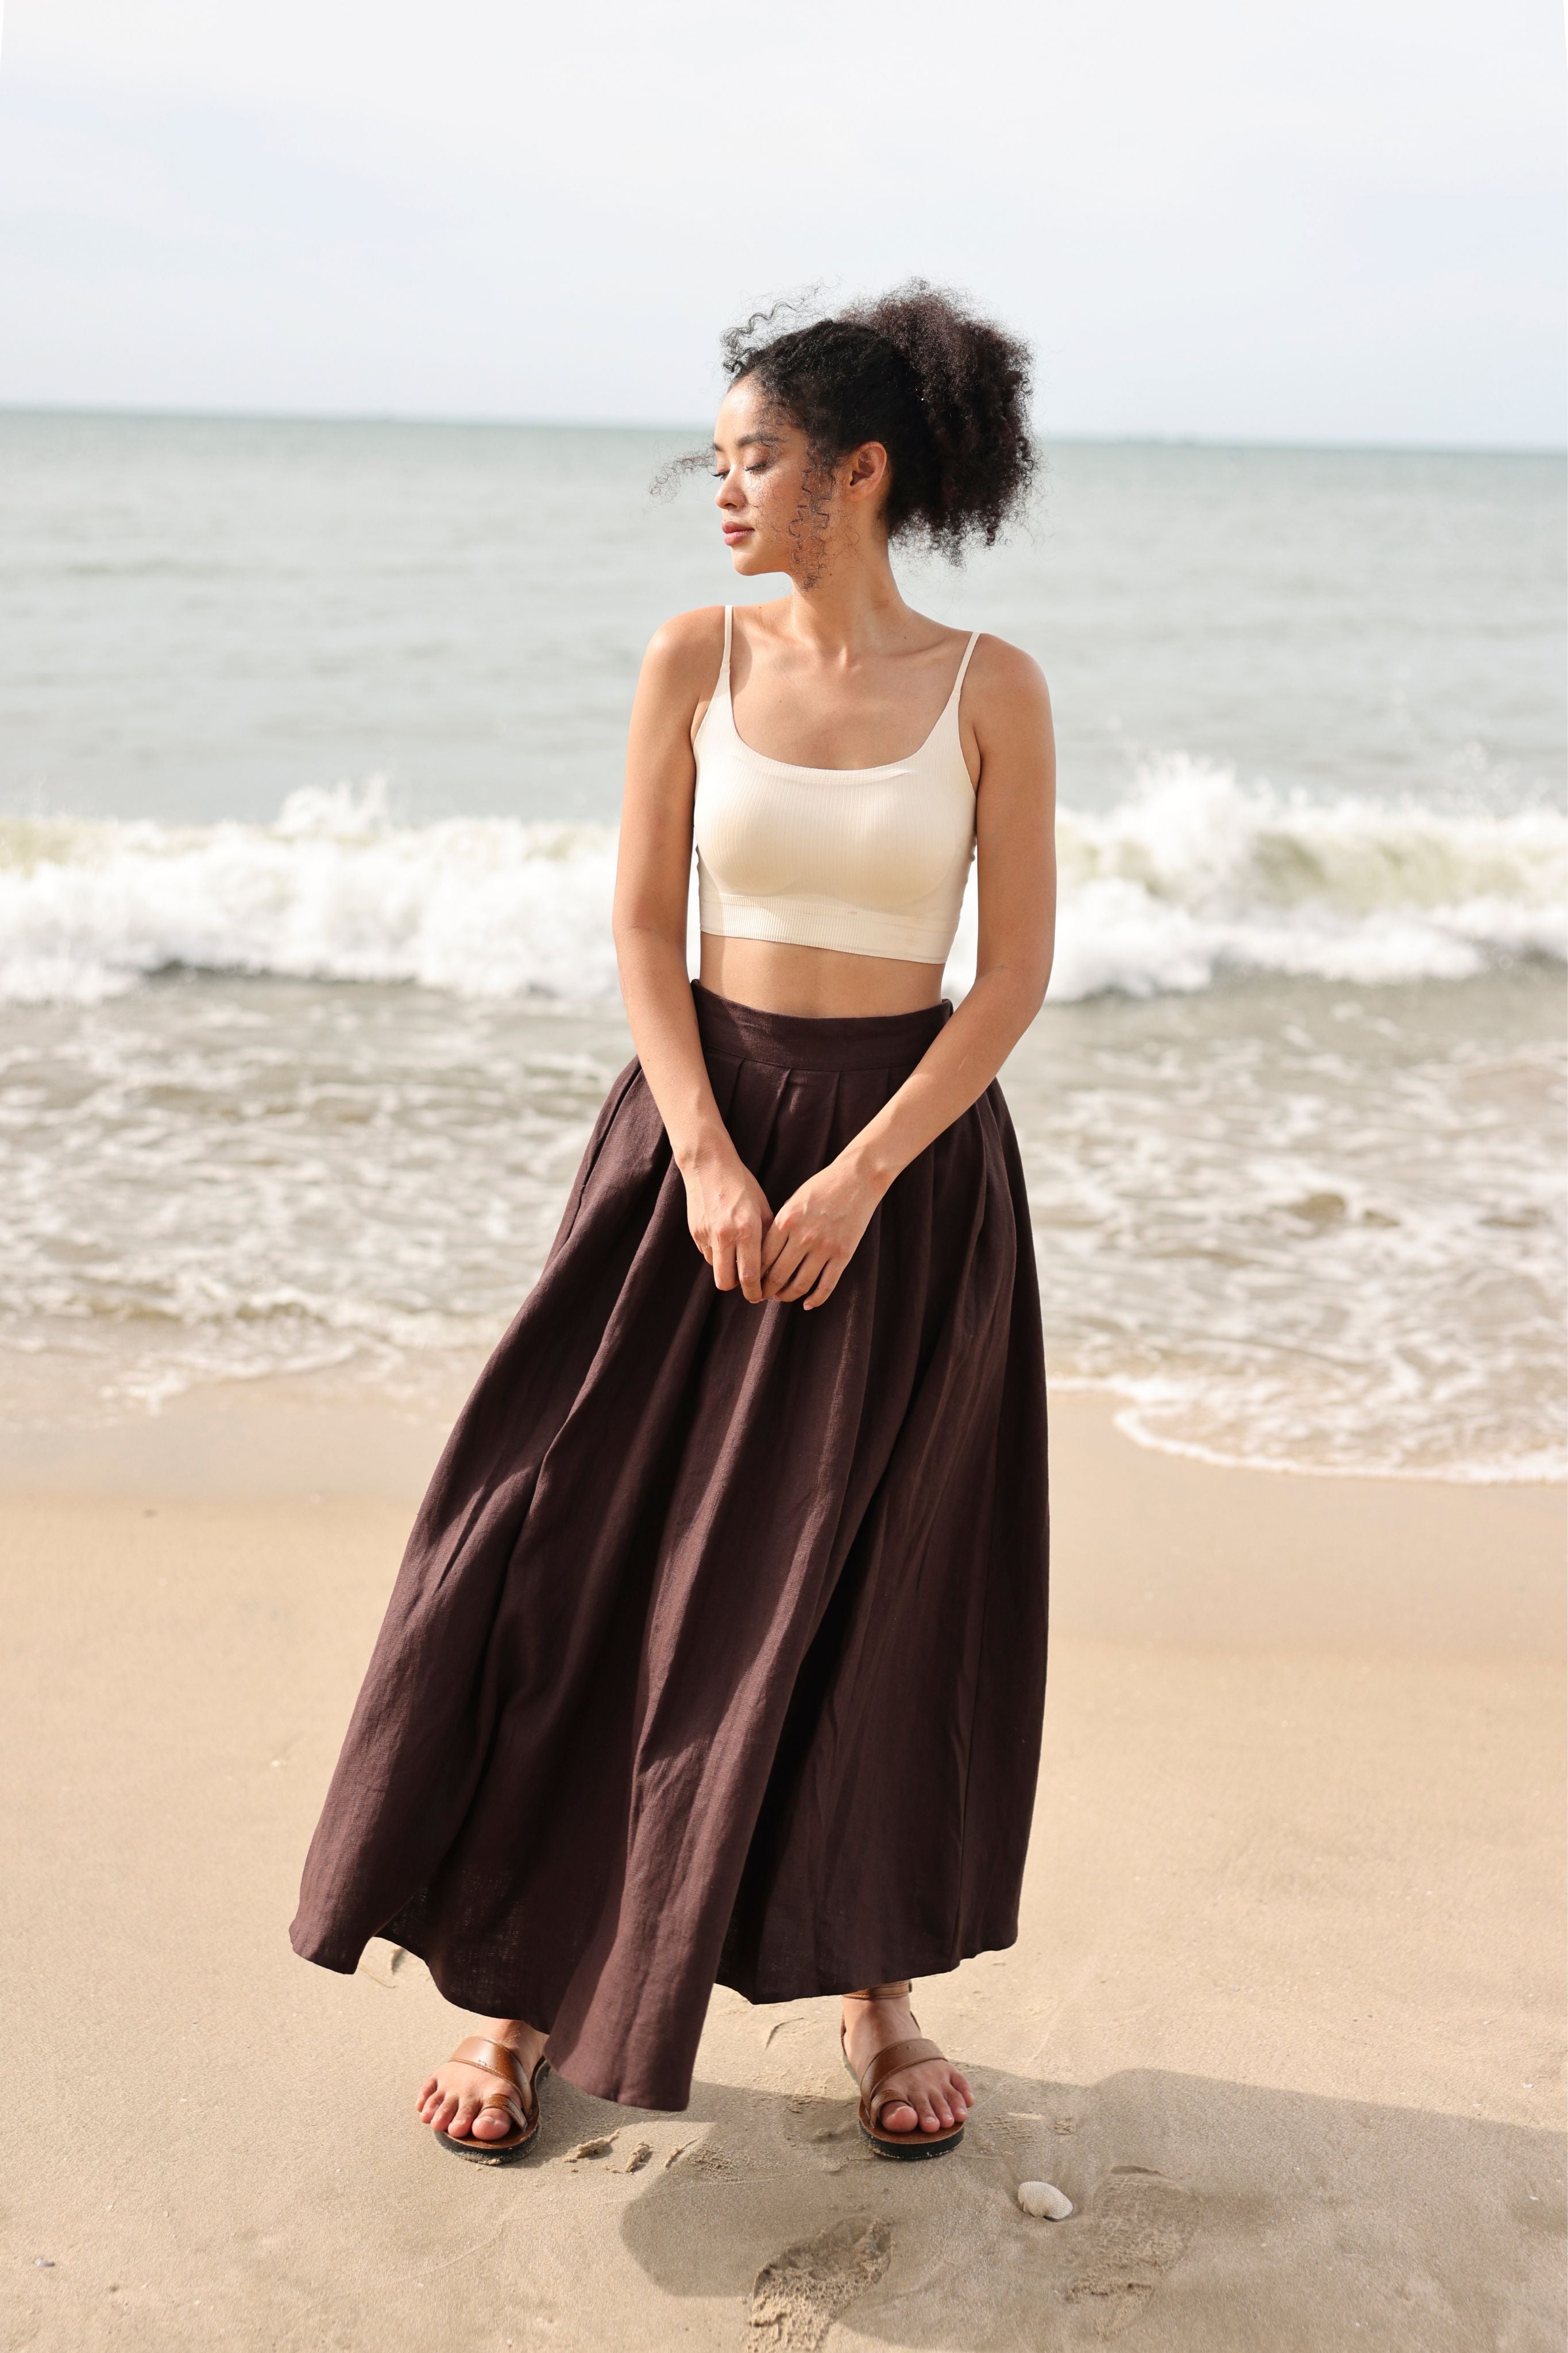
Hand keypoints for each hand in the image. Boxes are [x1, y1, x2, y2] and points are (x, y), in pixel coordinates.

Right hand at [681, 1149, 773, 1301]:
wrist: (709, 1165)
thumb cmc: (742, 1185)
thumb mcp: (764, 1209)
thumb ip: (767, 1239)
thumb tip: (771, 1267)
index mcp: (747, 1230)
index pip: (750, 1275)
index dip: (756, 1292)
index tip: (761, 1296)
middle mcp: (725, 1236)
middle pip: (726, 1283)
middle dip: (739, 1289)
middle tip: (749, 1286)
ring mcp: (707, 1235)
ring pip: (716, 1270)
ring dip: (728, 1269)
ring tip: (738, 1257)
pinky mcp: (695, 1232)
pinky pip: (707, 1254)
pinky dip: (717, 1254)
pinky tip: (725, 1238)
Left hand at [759, 1159, 882, 1310]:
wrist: (857, 1178)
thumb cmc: (822, 1188)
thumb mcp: (793, 1202)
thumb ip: (779, 1227)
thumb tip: (765, 1256)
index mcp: (786, 1221)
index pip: (762, 1257)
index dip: (754, 1274)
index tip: (752, 1281)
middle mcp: (803, 1236)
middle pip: (777, 1275)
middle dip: (766, 1290)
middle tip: (762, 1295)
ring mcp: (824, 1247)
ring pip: (800, 1284)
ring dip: (787, 1296)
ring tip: (781, 1298)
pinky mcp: (843, 1254)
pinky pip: (826, 1285)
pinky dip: (815, 1299)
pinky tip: (807, 1304)